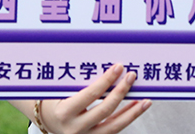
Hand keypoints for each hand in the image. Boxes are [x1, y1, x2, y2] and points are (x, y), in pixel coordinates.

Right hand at [31, 64, 151, 133]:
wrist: (49, 121)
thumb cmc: (56, 101)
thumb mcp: (61, 90)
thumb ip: (80, 81)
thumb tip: (108, 67)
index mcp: (64, 112)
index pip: (90, 95)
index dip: (106, 81)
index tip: (118, 68)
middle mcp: (75, 128)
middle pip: (104, 110)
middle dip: (121, 92)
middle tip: (131, 76)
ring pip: (114, 126)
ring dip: (132, 112)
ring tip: (145, 100)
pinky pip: (114, 130)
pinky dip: (126, 118)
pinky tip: (136, 108)